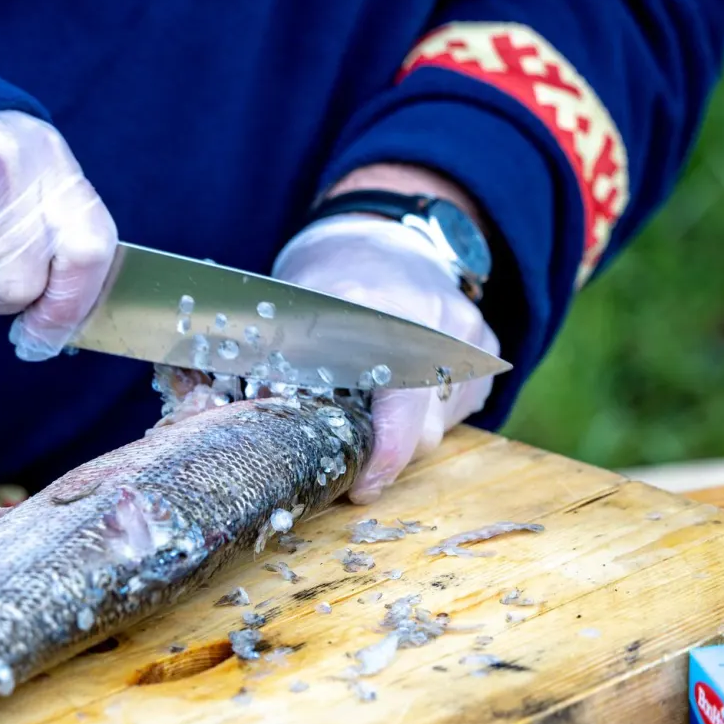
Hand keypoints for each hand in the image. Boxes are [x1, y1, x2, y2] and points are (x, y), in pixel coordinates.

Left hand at [271, 185, 499, 503]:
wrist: (383, 237)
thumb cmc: (326, 280)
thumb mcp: (290, 309)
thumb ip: (270, 359)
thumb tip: (236, 411)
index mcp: (378, 306)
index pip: (393, 397)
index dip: (383, 450)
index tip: (364, 486)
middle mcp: (435, 321)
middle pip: (420, 426)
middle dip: (383, 452)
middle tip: (351, 462)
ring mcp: (469, 335)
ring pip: (439, 423)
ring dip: (399, 433)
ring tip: (368, 408)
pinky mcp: (486, 350)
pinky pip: (456, 407)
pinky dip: (423, 414)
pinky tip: (397, 395)